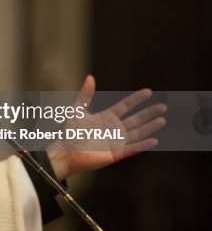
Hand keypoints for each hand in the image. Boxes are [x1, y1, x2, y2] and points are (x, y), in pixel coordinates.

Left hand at [47, 75, 165, 179]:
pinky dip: (143, 145)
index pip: (125, 106)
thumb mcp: (77, 110)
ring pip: (138, 133)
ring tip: (162, 120)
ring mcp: (117, 141)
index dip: (136, 99)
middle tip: (163, 106)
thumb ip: (85, 95)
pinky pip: (132, 149)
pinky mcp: (116, 154)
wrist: (66, 152)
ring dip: (150, 127)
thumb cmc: (71, 132)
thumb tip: (90, 77)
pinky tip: (154, 140)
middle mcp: (114, 129)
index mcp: (107, 117)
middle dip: (149, 113)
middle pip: (136, 119)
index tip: (149, 91)